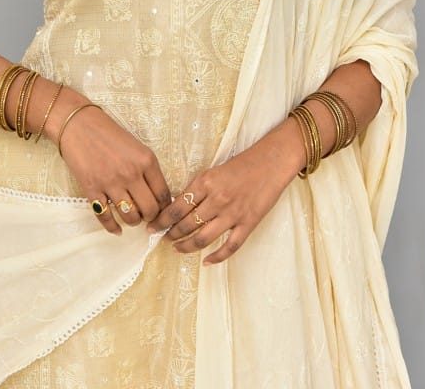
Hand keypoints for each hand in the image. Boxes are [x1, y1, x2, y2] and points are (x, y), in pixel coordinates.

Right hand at [58, 103, 171, 235]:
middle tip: (147, 215)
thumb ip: (147, 169)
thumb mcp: (136, 146)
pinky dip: (112, 227)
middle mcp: (131, 173)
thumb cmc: (109, 133)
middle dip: (151, 217)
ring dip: (133, 221)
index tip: (163, 211)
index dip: (165, 208)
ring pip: (130, 217)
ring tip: (132, 217)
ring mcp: (111, 183)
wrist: (78, 125)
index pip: (164, 194)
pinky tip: (116, 229)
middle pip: (150, 210)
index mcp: (146, 160)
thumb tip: (157, 195)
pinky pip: (106, 218)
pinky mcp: (92, 190)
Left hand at [147, 121, 302, 264]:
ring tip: (177, 249)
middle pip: (186, 224)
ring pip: (203, 238)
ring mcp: (233, 214)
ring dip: (186, 247)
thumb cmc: (242, 164)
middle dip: (171, 235)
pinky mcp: (248, 224)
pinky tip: (206, 261)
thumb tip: (178, 206)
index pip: (176, 207)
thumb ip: (198, 188)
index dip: (161, 220)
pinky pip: (229, 247)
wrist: (271, 162)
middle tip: (163, 239)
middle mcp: (216, 199)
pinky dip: (216, 257)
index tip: (152, 227)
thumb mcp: (214, 170)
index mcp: (206, 182)